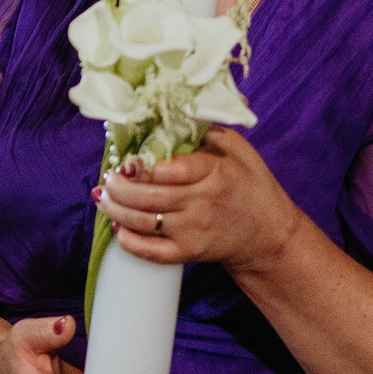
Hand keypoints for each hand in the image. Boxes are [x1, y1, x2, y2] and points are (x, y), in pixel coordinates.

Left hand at [94, 128, 299, 271]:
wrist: (269, 234)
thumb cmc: (251, 187)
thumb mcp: (238, 151)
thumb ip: (206, 134)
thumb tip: (169, 120)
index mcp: (215, 174)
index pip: (172, 170)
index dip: (143, 167)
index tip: (125, 162)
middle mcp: (202, 204)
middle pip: (150, 196)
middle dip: (119, 187)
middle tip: (107, 178)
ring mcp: (194, 231)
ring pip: (144, 221)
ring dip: (116, 210)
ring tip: (103, 197)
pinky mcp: (189, 253)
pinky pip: (152, 252)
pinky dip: (130, 242)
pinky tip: (118, 229)